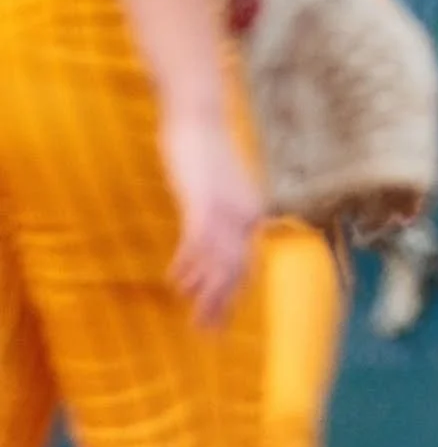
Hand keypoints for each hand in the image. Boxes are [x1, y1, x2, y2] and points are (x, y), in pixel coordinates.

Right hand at [160, 110, 262, 326]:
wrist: (199, 113)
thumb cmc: (204, 145)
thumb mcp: (218, 182)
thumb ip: (219, 209)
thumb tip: (211, 231)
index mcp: (252, 212)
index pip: (246, 263)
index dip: (234, 293)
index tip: (223, 318)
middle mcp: (246, 215)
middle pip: (237, 270)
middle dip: (222, 305)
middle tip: (209, 334)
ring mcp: (225, 209)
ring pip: (219, 263)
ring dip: (206, 294)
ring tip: (195, 320)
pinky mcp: (203, 201)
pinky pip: (197, 242)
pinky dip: (188, 265)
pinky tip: (177, 282)